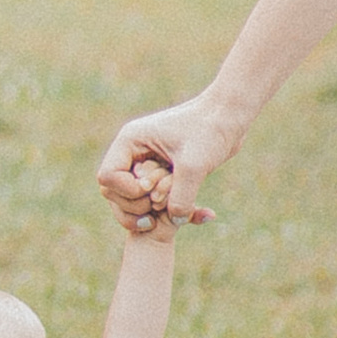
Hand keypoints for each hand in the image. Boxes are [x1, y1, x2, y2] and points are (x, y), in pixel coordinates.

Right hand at [97, 91, 239, 229]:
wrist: (229, 116)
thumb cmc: (210, 130)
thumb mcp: (194, 165)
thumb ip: (182, 196)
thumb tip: (176, 221)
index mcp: (130, 141)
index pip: (107, 177)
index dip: (127, 192)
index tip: (152, 191)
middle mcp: (133, 153)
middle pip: (113, 192)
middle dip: (136, 205)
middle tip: (162, 203)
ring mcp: (146, 165)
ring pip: (131, 200)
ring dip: (150, 212)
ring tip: (176, 212)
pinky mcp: (162, 175)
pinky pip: (153, 200)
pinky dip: (169, 211)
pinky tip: (196, 213)